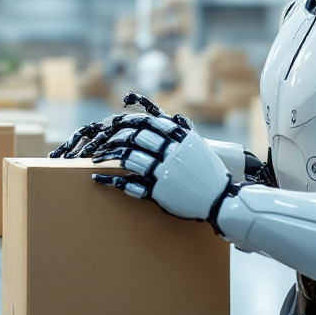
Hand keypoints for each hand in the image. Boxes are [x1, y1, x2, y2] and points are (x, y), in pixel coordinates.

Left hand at [53, 94, 232, 221]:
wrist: (220, 198)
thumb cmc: (208, 171)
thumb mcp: (196, 145)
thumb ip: (181, 130)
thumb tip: (172, 116)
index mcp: (179, 137)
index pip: (146, 121)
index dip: (126, 120)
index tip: (112, 121)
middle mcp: (171, 151)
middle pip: (134, 137)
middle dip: (113, 137)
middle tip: (99, 141)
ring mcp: (165, 171)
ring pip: (129, 157)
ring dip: (108, 156)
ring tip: (95, 158)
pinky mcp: (159, 190)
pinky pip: (130, 183)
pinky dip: (112, 180)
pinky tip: (99, 178)